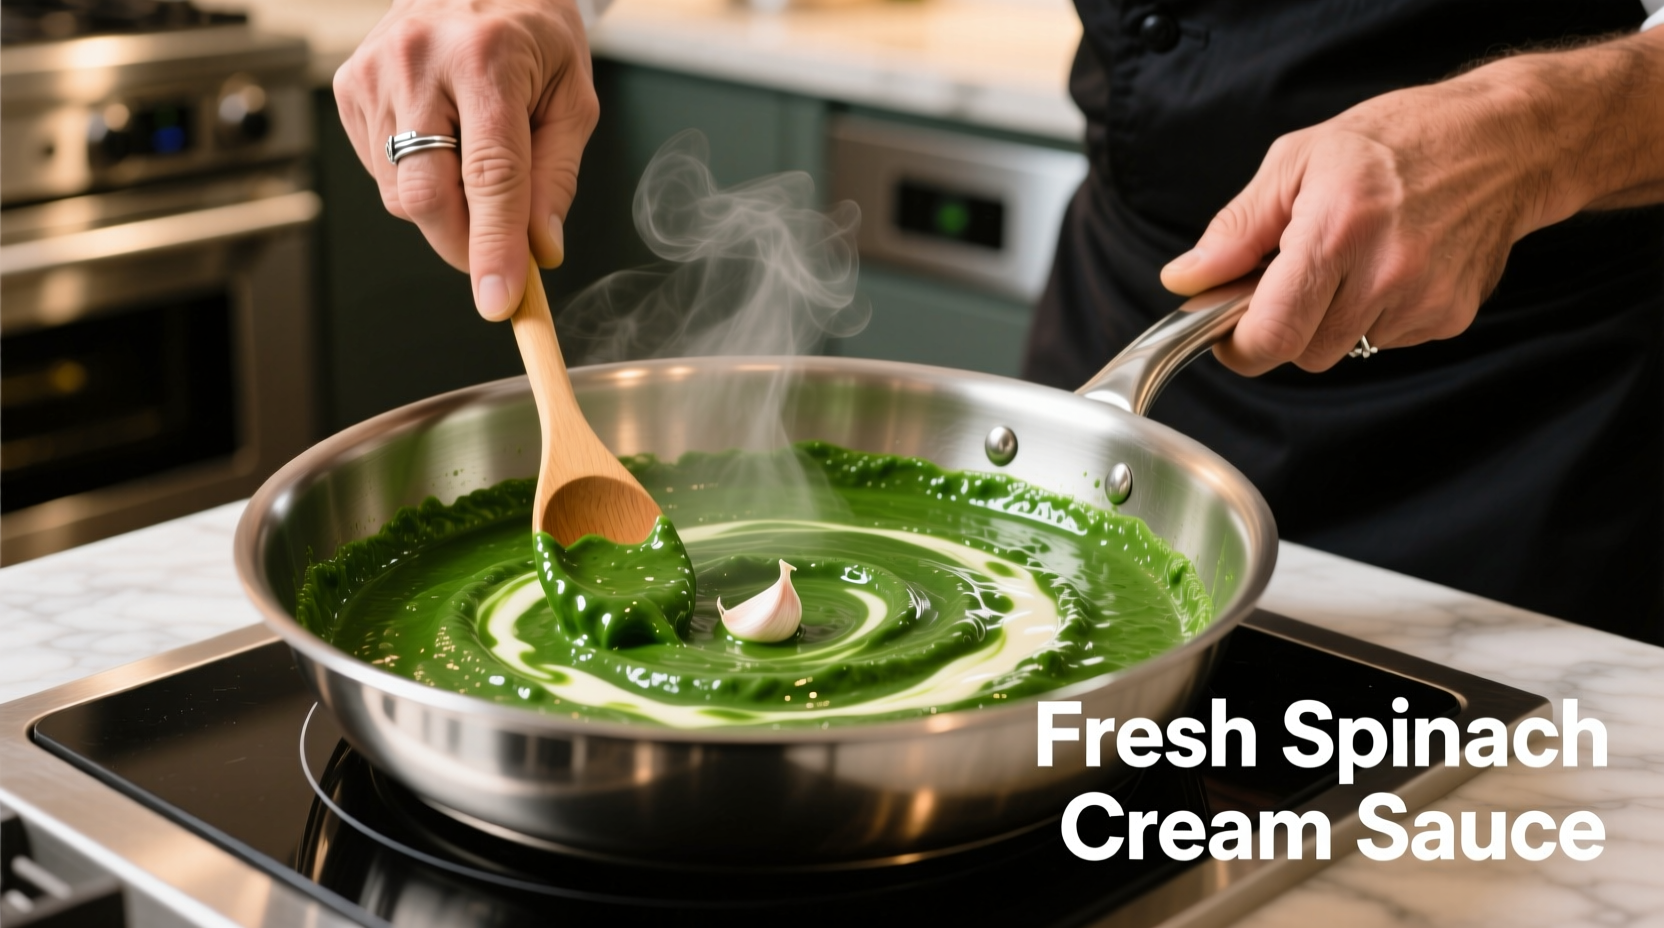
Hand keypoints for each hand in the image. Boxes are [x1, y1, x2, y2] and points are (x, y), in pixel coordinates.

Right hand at [334, 0, 598, 319]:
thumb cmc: (532, 35)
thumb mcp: (572, 97)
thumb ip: (557, 177)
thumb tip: (541, 250)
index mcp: (487, 60)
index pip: (490, 175)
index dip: (494, 247)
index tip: (499, 301)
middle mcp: (420, 62)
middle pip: (426, 195)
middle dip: (463, 244)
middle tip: (498, 253)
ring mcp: (374, 74)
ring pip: (400, 193)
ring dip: (444, 210)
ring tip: (473, 160)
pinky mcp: (348, 87)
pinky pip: (380, 172)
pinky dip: (416, 180)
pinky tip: (440, 142)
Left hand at [1160, 28, 1663, 375]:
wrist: (1503, 141)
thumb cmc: (1396, 140)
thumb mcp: (1297, 160)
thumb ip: (1236, 229)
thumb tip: (1186, 280)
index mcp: (1337, 230)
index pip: (1271, 334)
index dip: (1238, 347)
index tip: (1227, 331)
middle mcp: (1384, 273)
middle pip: (1302, 353)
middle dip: (1285, 325)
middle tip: (1295, 274)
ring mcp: (1423, 301)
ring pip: (1342, 349)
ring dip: (1330, 319)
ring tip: (1351, 259)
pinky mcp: (1450, 317)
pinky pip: (1385, 340)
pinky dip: (1374, 315)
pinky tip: (1389, 266)